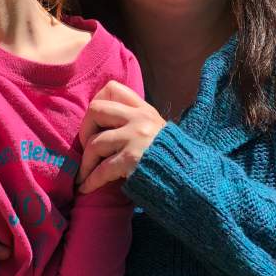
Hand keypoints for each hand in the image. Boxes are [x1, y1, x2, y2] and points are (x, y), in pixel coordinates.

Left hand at [77, 80, 165, 194]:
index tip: (96, 123)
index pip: (113, 88)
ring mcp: (136, 137)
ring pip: (95, 142)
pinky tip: (86, 187)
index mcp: (144, 110)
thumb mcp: (157, 131)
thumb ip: (137, 124)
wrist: (190, 178)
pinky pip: (102, 169)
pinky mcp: (132, 159)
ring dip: (86, 163)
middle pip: (96, 110)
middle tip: (87, 148)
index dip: (98, 102)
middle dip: (85, 130)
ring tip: (85, 175)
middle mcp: (139, 118)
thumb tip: (107, 127)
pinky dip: (91, 180)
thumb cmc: (171, 159)